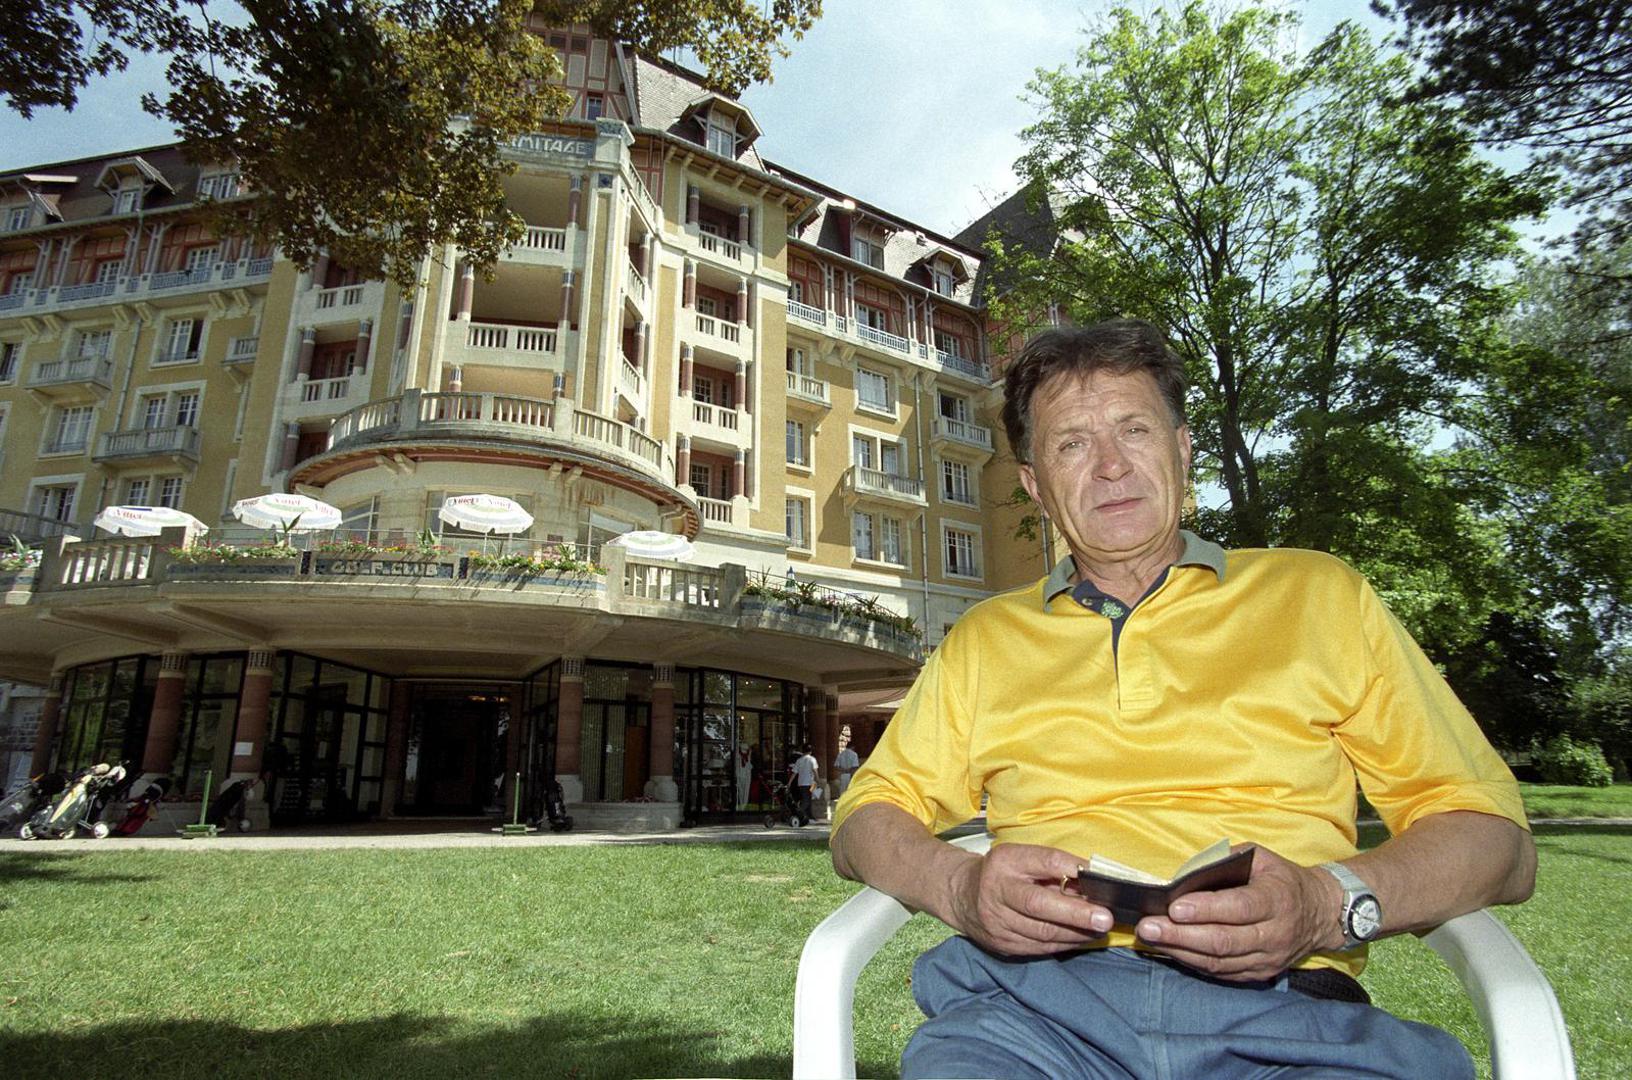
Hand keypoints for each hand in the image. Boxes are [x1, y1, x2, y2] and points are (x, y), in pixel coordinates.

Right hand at [947, 843, 1112, 956]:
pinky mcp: (1002, 944)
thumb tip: (1093, 882)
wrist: (962, 895)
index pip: (1045, 862)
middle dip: (1076, 914)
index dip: (1074, 870)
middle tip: (1105, 919)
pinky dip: (1064, 943)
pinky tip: (1081, 938)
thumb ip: (1053, 868)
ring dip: (1077, 933)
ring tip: (1100, 929)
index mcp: (1006, 861)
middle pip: (1039, 904)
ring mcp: (997, 921)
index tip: (1099, 878)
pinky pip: (1040, 948)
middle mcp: (997, 890)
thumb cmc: (1003, 872)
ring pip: (1043, 932)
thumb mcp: (1022, 858)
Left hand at [1132, 846, 1341, 980]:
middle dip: (1180, 935)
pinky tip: (1170, 950)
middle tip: (1148, 927)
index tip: (1174, 907)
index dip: (1206, 909)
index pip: (1239, 908)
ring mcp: (1268, 959)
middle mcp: (1274, 934)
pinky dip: (1193, 962)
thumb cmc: (1282, 879)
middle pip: (1223, 941)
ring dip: (1180, 951)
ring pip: (1219, 962)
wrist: (1321, 913)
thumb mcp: (1261, 858)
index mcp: (1276, 899)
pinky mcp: (1260, 974)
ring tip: (1150, 939)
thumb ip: (1226, 860)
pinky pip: (1222, 973)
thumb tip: (1187, 873)